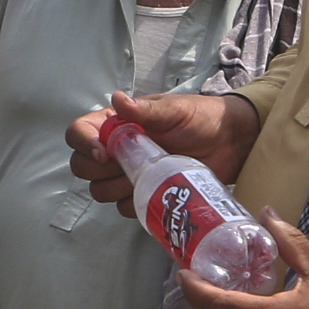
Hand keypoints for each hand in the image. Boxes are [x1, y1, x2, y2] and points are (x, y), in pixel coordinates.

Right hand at [68, 90, 257, 208]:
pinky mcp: (143, 195)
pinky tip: (157, 190)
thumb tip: (118, 100)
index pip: (78, 132)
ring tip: (148, 175)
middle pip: (82, 167)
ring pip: (100, 191)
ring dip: (117, 188)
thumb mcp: (175, 110)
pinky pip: (124, 208)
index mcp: (116, 123)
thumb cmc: (202, 118)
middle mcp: (115, 149)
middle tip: (128, 164)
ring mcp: (127, 174)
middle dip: (99, 170)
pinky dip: (136, 203)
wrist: (230, 143)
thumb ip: (145, 110)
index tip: (103, 153)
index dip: (83, 144)